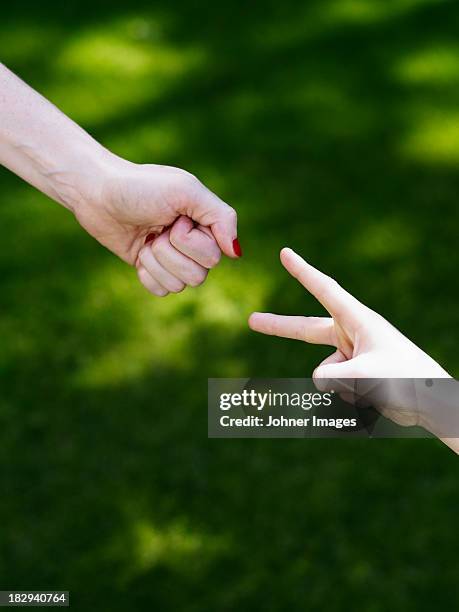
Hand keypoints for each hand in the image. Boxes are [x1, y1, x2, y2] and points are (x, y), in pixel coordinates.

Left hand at [73, 157, 239, 293]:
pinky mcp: (151, 270)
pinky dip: (147, 274)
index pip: (214, 257)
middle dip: (170, 253)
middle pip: (198, 276)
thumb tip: (236, 253)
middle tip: (157, 229)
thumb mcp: (186, 191)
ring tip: (147, 238)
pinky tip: (140, 254)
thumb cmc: (141, 186)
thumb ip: (221, 217)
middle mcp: (193, 245)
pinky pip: (160, 291)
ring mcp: (172, 259)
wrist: (96, 193)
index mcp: (205, 225)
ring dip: (156, 262)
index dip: (190, 242)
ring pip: (179, 286)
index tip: (175, 218)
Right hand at [249, 248, 449, 379]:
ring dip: (342, 387)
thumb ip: (333, 377)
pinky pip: (334, 387)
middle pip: (306, 330)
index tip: (284, 253)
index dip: (302, 271)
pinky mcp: (353, 376)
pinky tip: (371, 399)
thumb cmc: (407, 378)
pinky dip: (347, 396)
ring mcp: (350, 356)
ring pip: (324, 374)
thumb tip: (316, 380)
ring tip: (373, 389)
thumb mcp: (366, 376)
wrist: (432, 401)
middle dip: (279, 327)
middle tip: (251, 320)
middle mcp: (351, 334)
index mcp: (358, 320)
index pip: (324, 290)